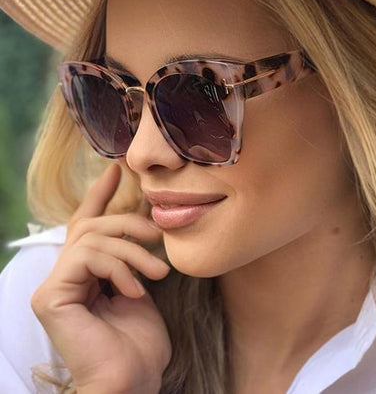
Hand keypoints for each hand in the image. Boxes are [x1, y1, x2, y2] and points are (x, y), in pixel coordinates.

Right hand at [31, 164, 170, 392]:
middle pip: (92, 226)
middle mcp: (65, 276)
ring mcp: (54, 286)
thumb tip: (147, 215)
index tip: (117, 170)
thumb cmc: (140, 340)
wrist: (134, 380)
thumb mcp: (142, 283)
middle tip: (158, 236)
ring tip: (158, 272)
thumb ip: (134, 252)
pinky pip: (87, 257)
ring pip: (93, 239)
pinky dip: (119, 268)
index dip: (100, 195)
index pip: (87, 224)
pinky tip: (136, 291)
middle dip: (129, 224)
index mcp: (86, 273)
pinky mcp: (50, 297)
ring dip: (133, 251)